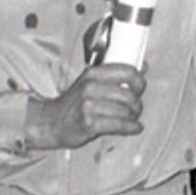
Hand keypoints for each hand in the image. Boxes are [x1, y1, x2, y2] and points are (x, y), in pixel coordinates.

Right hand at [24, 63, 145, 150]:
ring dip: (134, 117)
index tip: (140, 88)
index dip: (140, 82)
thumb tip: (143, 66)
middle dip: (137, 104)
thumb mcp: (91, 83)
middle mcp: (90, 87)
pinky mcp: (90, 123)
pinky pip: (121, 125)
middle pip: (129, 95)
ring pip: (126, 111)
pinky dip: (132, 127)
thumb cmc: (74, 103)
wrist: (51, 122)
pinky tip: (134, 127)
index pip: (127, 72)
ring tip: (132, 119)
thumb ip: (115, 76)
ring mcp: (89, 106)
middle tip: (136, 109)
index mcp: (93, 74)